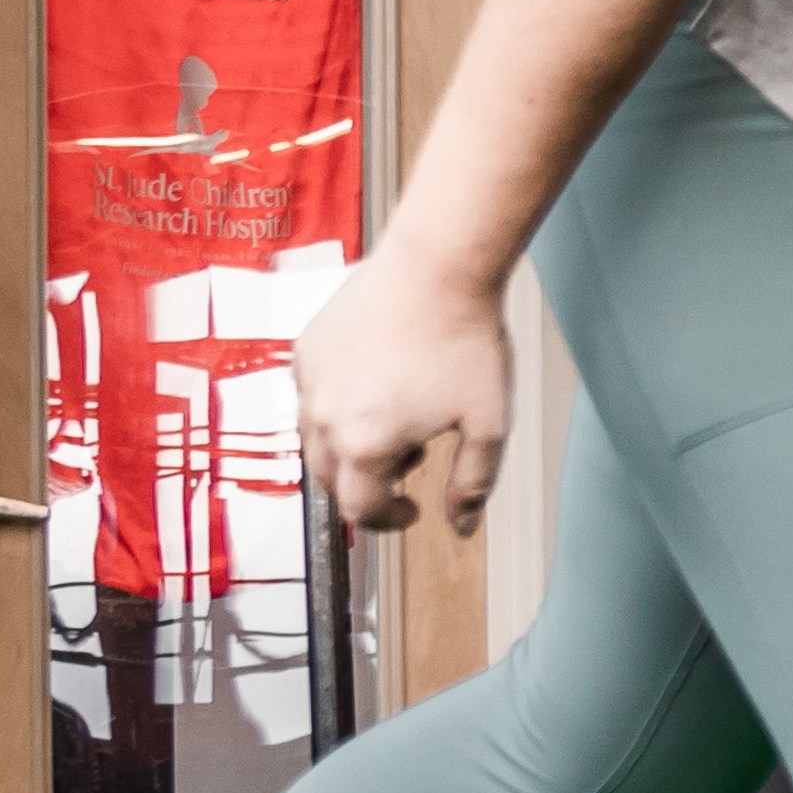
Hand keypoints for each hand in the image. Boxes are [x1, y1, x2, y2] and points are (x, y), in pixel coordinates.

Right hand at [294, 255, 513, 534]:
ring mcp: (309, 381)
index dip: (389, 519)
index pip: (360, 509)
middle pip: (330, 480)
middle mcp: (324, 418)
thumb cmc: (465, 340)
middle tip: (408, 464)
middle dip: (367, 485)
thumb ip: (472, 482)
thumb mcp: (487, 425)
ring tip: (398, 417)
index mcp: (365, 444)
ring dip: (349, 447)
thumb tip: (461, 523)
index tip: (412, 509)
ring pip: (314, 439)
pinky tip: (377, 384)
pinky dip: (336, 406)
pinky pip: (311, 395)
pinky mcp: (304, 349)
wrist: (438, 268)